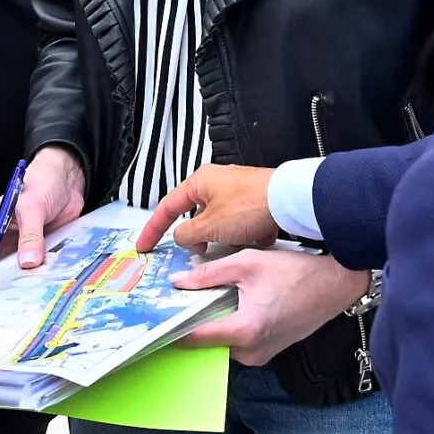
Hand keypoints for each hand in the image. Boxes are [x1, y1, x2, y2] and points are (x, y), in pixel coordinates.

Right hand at [0, 145, 84, 279]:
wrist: (67, 180)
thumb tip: (28, 262)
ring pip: (11, 276)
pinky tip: (44, 283)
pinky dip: (37, 278)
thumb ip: (30, 234)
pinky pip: (33, 271)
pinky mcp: (36, 252)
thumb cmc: (41, 182)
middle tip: (6, 300)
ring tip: (28, 292)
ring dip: (19, 284)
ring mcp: (18, 249)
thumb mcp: (32, 206)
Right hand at [135, 164, 279, 253]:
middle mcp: (217, 182)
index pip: (167, 207)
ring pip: (219, 222)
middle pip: (196, 216)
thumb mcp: (209, 226)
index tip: (144, 245)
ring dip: (223, 237)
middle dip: (199, 237)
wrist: (288, 200)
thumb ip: (188, 234)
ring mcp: (237, 191)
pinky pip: (241, 222)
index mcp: (200, 182)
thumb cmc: (248, 206)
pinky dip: (244, 233)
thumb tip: (182, 238)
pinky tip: (254, 238)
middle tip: (200, 251)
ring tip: (234, 243)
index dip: (153, 229)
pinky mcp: (255, 201)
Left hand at [176, 251, 371, 365]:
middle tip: (186, 298)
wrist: (336, 284)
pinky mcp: (270, 351)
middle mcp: (252, 351)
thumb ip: (209, 274)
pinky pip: (241, 341)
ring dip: (217, 321)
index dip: (175, 328)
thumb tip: (179, 283)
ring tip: (214, 296)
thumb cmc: (297, 272)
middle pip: (210, 341)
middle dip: (198, 320)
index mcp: (244, 331)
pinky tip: (237, 302)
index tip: (159, 320)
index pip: (196, 339)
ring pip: (225, 341)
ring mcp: (263, 355)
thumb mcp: (248, 263)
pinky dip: (233, 324)